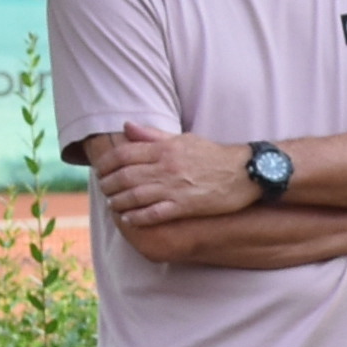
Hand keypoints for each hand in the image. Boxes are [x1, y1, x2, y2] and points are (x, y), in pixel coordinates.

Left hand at [97, 127, 266, 230]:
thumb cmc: (213, 155)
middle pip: (125, 176)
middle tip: (103, 189)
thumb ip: (153, 135)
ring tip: (112, 204)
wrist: (246, 172)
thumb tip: (127, 126)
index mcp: (165, 149)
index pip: (123, 154)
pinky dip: (138, 218)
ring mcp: (175, 188)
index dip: (106, 163)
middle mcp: (167, 167)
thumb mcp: (184, 139)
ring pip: (135, 196)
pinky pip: (154, 213)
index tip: (100, 169)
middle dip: (108, 184)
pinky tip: (129, 219)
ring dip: (118, 202)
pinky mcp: (185, 206)